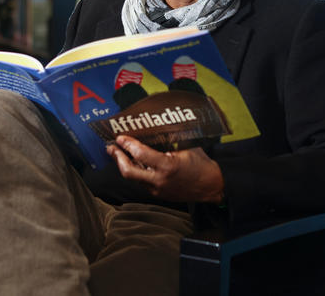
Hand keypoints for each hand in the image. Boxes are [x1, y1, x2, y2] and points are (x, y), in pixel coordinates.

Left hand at [106, 135, 224, 203]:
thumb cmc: (202, 164)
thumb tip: (152, 129)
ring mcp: (158, 190)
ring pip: (133, 178)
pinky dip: (135, 171)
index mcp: (168, 166)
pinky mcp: (159, 194)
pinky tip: (133, 162)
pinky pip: (141, 182)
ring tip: (118, 153)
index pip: (140, 155)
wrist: (212, 186)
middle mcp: (159, 180)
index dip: (128, 145)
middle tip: (112, 148)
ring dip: (124, 165)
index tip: (121, 137)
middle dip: (117, 158)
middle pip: (128, 172)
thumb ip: (168, 141)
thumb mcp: (186, 147)